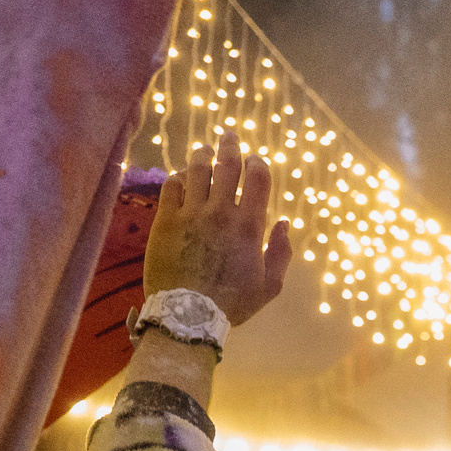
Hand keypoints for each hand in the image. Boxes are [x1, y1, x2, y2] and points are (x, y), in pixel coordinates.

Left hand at [145, 129, 293, 324]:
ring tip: (204, 149)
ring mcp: (190, 214)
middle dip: (230, 147)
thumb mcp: (269, 286)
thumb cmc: (232, 303)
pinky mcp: (165, 220)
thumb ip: (281, 252)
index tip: (256, 159)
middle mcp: (220, 212)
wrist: (187, 314)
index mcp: (249, 226)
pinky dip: (178, 177)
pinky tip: (182, 178)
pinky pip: (171, 186)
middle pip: (226, 166)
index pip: (256, 179)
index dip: (258, 163)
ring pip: (197, 170)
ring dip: (202, 155)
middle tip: (229, 136)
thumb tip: (286, 223)